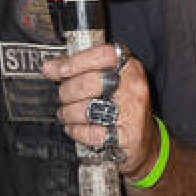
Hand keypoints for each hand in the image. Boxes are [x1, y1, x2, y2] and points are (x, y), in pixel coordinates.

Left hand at [42, 42, 154, 176]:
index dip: (77, 61)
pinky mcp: (129, 136)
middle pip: (91, 83)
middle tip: (62, 97)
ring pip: (88, 109)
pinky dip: (77, 131)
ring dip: (68, 113)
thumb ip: (80, 70)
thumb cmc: (124, 107)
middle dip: (68, 91)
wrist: (145, 140)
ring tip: (65, 114)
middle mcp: (134, 87)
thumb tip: (50, 67)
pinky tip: (73, 128)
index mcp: (130, 67)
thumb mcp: (109, 82)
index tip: (59, 70)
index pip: (103, 55)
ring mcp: (133, 112)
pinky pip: (93, 133)